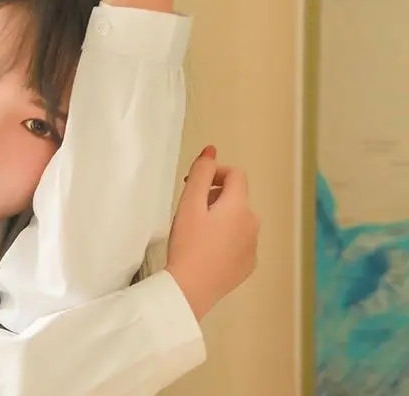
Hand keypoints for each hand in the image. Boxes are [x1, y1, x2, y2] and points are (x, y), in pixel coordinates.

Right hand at [165, 146, 259, 320]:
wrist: (190, 289)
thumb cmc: (187, 244)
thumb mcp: (188, 204)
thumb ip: (200, 173)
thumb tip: (212, 150)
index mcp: (239, 206)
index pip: (235, 175)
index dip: (214, 173)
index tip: (192, 184)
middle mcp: (253, 223)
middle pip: (236, 198)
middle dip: (214, 197)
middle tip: (189, 211)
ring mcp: (253, 246)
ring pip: (238, 220)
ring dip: (221, 218)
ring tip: (196, 232)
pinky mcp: (248, 266)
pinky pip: (239, 242)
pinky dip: (226, 239)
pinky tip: (206, 251)